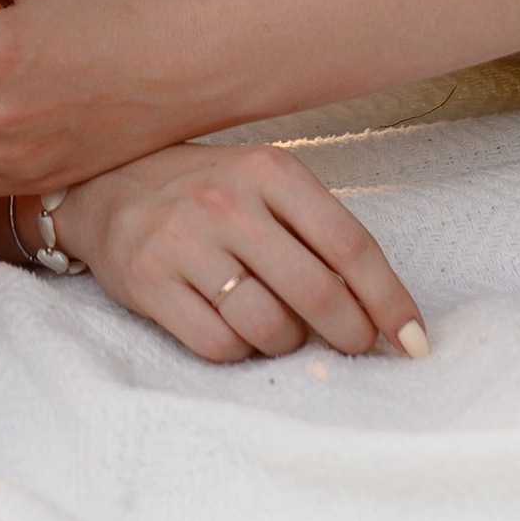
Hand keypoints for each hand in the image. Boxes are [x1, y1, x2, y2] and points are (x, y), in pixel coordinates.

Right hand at [56, 146, 426, 365]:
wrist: (106, 184)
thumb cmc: (206, 190)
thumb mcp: (262, 184)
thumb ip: (314, 232)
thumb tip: (376, 309)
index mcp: (270, 170)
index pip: (350, 245)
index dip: (389, 300)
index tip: (413, 341)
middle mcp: (228, 200)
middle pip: (317, 293)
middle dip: (349, 334)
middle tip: (354, 346)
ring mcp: (184, 240)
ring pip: (269, 327)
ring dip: (286, 344)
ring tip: (278, 328)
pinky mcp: (148, 280)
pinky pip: (218, 345)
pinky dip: (237, 351)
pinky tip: (232, 329)